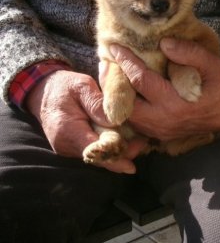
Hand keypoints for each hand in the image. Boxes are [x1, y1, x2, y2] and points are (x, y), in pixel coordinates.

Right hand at [26, 70, 144, 172]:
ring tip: (138, 141)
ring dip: (116, 150)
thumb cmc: (65, 86)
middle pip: (97, 157)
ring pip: (96, 155)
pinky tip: (123, 138)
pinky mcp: (73, 145)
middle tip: (142, 143)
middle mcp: (66, 145)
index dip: (113, 159)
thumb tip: (115, 121)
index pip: (93, 151)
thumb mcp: (82, 86)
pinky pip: (93, 149)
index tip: (130, 166)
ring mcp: (68, 147)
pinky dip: (108, 146)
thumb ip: (97, 103)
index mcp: (68, 130)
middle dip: (120, 154)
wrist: (44, 89)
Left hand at [109, 38, 219, 140]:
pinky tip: (128, 93)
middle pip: (127, 105)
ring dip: (119, 98)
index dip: (126, 62)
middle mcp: (165, 121)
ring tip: (114, 77)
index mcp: (177, 104)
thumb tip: (163, 42)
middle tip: (107, 64)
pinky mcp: (164, 134)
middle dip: (114, 85)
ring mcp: (163, 131)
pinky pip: (138, 124)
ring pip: (130, 117)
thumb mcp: (213, 65)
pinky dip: (129, 108)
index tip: (115, 47)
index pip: (142, 81)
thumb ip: (189, 53)